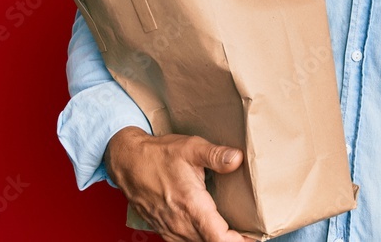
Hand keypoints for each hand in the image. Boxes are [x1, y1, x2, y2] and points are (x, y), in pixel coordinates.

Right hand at [105, 126, 256, 241]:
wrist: (127, 162)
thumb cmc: (158, 155)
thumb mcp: (190, 147)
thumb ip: (215, 155)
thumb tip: (237, 159)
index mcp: (190, 205)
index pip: (218, 237)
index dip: (237, 241)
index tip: (253, 237)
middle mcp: (179, 222)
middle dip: (231, 241)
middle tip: (250, 234)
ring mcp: (169, 228)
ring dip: (214, 240)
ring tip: (235, 234)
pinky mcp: (163, 228)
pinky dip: (200, 240)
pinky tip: (209, 233)